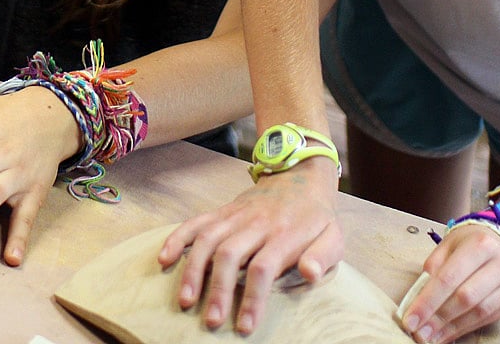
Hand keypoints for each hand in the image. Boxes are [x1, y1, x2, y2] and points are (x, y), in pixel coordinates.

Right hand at [158, 158, 342, 333]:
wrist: (298, 174)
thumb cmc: (316, 215)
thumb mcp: (334, 235)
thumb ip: (323, 256)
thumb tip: (310, 274)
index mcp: (284, 233)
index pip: (264, 267)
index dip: (252, 297)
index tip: (245, 326)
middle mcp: (255, 223)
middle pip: (230, 255)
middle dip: (218, 289)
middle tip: (211, 321)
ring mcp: (235, 214)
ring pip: (208, 239)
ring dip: (194, 269)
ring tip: (185, 300)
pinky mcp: (223, 211)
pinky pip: (196, 222)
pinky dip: (179, 238)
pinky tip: (165, 259)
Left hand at [401, 225, 499, 342]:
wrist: (499, 240)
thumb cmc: (469, 242)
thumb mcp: (447, 245)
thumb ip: (433, 268)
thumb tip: (418, 298)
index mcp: (479, 244)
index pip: (448, 278)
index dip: (427, 301)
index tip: (411, 318)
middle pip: (465, 298)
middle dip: (439, 318)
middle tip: (420, 332)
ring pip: (480, 312)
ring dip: (452, 328)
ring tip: (433, 335)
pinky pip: (489, 318)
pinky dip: (467, 327)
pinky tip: (450, 332)